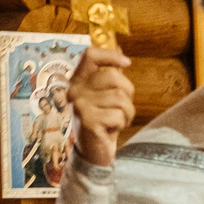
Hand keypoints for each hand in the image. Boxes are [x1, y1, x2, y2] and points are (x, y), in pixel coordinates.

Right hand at [65, 45, 135, 171]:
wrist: (93, 153)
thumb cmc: (102, 122)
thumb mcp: (106, 96)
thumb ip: (110, 75)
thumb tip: (119, 50)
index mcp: (78, 81)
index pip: (90, 56)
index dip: (110, 55)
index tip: (127, 63)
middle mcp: (75, 90)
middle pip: (114, 77)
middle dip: (128, 94)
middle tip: (122, 108)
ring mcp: (79, 105)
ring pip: (120, 98)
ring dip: (127, 112)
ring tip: (116, 120)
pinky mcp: (87, 120)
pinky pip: (118, 115)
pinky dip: (121, 124)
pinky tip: (111, 129)